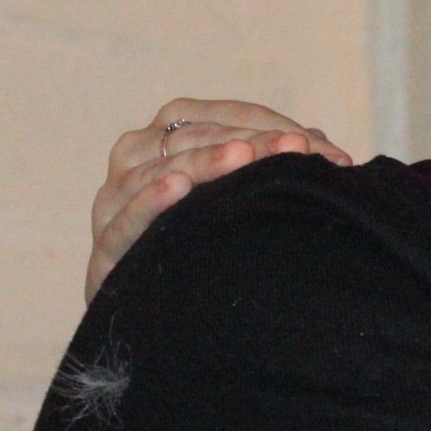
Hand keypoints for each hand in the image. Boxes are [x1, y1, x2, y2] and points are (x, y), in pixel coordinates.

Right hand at [87, 99, 351, 301]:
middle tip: (295, 148)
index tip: (311, 142)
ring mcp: (114, 200)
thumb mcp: (239, 194)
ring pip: (158, 169)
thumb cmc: (205, 239)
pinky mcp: (106, 249)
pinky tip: (177, 187)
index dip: (265, 124)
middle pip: (192, 138)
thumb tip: (325, 146)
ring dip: (204, 162)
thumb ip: (272, 164)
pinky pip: (124, 220)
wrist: (157, 313)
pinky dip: (149, 201)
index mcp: (166, 136)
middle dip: (248, 140)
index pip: (218, 117)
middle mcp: (134, 158)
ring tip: (243, 156)